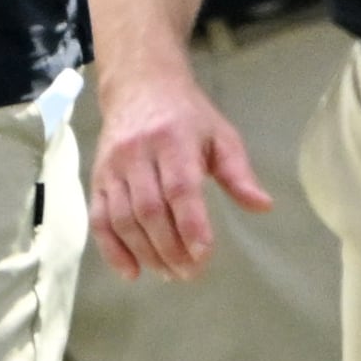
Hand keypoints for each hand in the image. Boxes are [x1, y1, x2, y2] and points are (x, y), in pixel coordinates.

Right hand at [87, 57, 270, 280]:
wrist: (138, 86)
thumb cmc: (187, 116)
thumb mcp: (220, 135)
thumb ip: (238, 173)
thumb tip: (263, 206)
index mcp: (173, 140)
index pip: (180, 188)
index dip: (191, 225)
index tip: (204, 255)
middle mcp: (138, 154)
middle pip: (150, 209)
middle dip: (169, 248)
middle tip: (190, 274)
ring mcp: (113, 167)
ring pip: (123, 218)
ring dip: (145, 253)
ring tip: (168, 273)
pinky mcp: (97, 178)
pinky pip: (99, 219)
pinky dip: (112, 249)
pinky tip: (131, 272)